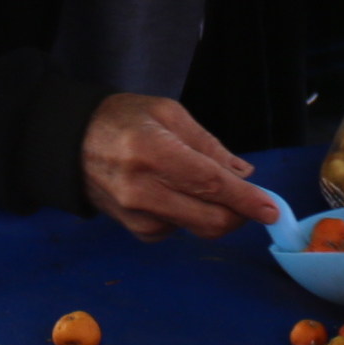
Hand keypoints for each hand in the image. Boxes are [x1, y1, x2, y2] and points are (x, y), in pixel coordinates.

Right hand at [82, 94, 283, 239]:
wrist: (71, 143)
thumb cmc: (123, 119)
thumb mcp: (169, 114)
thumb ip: (209, 146)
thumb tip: (244, 175)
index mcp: (153, 152)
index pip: (212, 185)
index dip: (247, 201)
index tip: (272, 210)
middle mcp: (143, 190)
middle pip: (210, 219)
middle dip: (240, 214)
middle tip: (252, 200)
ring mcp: (137, 215)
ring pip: (198, 228)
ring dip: (215, 212)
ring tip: (202, 184)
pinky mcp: (136, 230)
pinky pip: (180, 230)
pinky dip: (191, 215)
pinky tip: (175, 192)